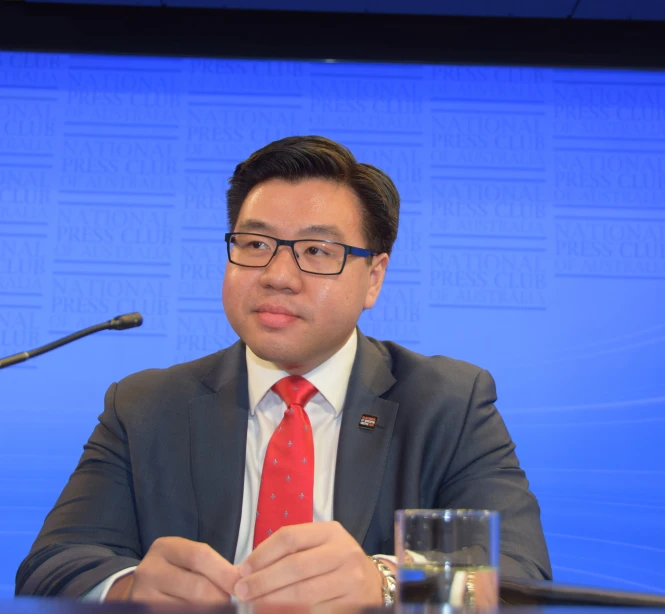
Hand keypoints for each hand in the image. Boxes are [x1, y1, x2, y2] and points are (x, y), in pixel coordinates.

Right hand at [107, 536, 239, 602]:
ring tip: (220, 608)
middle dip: (220, 597)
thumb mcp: (187, 560)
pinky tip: (207, 612)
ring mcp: (143, 596)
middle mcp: (150, 570)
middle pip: (197, 587)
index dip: (224, 572)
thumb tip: (241, 579)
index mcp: (164, 548)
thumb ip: (212, 565)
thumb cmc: (175, 572)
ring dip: (211, 610)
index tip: (240, 585)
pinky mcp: (145, 612)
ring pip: (189, 608)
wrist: (140, 590)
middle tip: (231, 603)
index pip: (200, 556)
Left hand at [234, 521, 382, 605]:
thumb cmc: (334, 562)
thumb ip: (288, 552)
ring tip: (253, 606)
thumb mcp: (318, 546)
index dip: (262, 554)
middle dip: (262, 581)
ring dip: (271, 602)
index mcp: (331, 532)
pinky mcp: (352, 604)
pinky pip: (314, 613)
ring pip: (302, 594)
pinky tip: (275, 613)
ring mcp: (350, 579)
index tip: (243, 570)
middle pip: (294, 566)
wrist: (372, 583)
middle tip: (242, 592)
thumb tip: (247, 569)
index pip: (289, 537)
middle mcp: (344, 552)